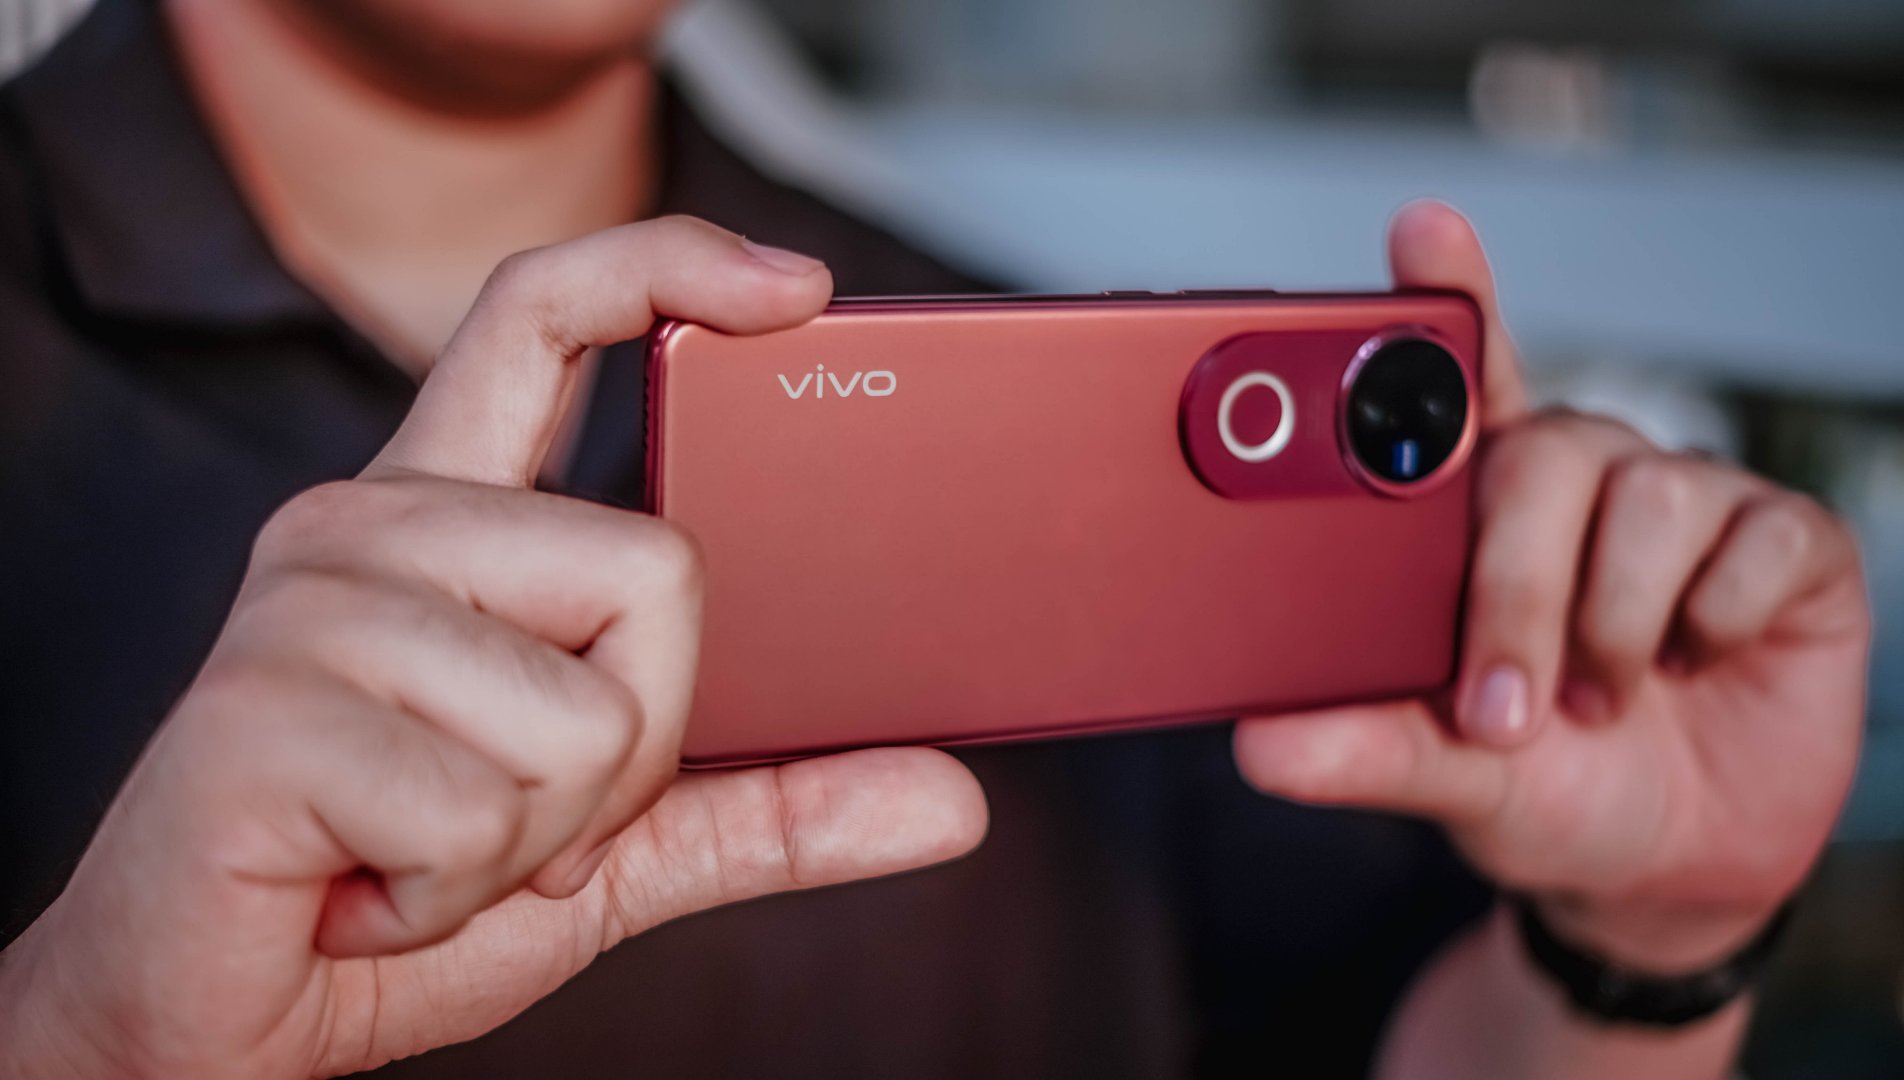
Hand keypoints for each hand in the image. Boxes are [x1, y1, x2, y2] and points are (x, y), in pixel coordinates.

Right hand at [0, 217, 986, 1077]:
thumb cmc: (396, 900)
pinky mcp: (264, 709)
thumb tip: (956, 798)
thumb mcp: (615, 847)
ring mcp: (310, 606)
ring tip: (417, 854)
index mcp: (446, 521)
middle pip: (656, 567)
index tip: (796, 284)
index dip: (665, 264)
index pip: (541, 319)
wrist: (213, 1024)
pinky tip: (363, 887)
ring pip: (585, 710)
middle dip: (634, 747)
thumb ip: (770, 807)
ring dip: (539, 840)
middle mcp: (369, 526)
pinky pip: (487, 809)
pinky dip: (456, 894)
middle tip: (512, 816)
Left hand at [1234, 202, 1868, 971]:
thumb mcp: (1443, 774)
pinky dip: (1722, 617)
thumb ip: (1363, 744)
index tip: (1422, 234)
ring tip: (1604, 701)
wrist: (1669, 860)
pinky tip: (1704, 657)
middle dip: (1517, 590)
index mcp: (1485, 509)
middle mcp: (1584, 481)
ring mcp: (1690, 504)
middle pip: (1545, 451)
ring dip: (1615, 626)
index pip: (1462, 379)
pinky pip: (1761, 540)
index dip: (1449, 296)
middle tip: (1502, 706)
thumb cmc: (1542, 786)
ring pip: (1650, 492)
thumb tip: (1259, 744)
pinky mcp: (1790, 545)